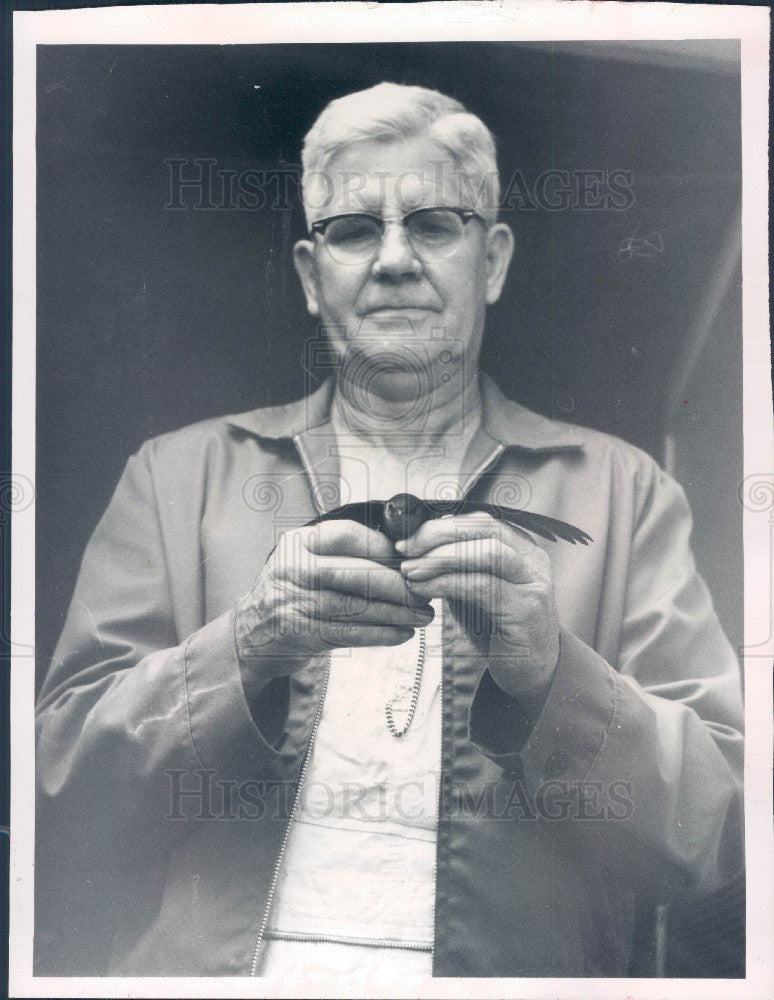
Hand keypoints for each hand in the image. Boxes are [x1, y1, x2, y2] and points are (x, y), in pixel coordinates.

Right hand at [235, 520, 433, 680]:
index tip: (410, 559)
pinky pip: (349, 633)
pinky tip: (402, 634)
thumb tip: (401, 554)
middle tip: (424, 593)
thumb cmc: (293, 592)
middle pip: (355, 574)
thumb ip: (342, 554)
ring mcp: (293, 602)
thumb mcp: (306, 561)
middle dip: (397, 585)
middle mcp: (292, 569)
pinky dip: (380, 635)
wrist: (252, 633)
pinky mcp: (300, 634)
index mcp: (298, 543)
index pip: (346, 536)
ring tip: (422, 616)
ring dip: (396, 613)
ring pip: (355, 606)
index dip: (382, 547)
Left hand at [397, 512, 559, 697]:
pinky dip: (446, 583)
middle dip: (438, 535)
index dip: (441, 524)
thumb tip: (414, 548)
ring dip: (440, 558)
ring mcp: (533, 583)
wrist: (533, 671)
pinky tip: (423, 589)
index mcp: (520, 547)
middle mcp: (531, 559)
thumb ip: (455, 566)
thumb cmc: (498, 628)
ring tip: (410, 570)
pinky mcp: (526, 610)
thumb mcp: (473, 589)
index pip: (480, 520)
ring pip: (487, 553)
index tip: (407, 537)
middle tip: (404, 550)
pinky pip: (483, 586)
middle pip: (485, 528)